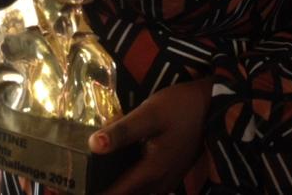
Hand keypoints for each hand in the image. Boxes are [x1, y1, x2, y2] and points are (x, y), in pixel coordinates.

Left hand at [90, 77, 212, 194]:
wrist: (211, 105)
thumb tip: (93, 145)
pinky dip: (133, 185)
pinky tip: (122, 171)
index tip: (80, 188)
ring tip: (100, 179)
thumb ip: (121, 132)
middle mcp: (160, 183)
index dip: (97, 192)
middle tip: (86, 183)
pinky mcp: (172, 174)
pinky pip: (147, 188)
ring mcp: (168, 181)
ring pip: (138, 194)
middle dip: (107, 190)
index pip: (116, 194)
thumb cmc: (180, 107)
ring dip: (122, 189)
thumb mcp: (149, 114)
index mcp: (151, 171)